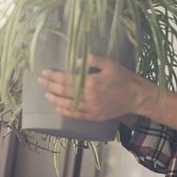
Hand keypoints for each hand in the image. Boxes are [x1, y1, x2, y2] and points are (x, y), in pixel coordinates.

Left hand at [38, 54, 154, 120]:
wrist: (136, 96)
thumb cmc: (123, 77)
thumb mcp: (109, 63)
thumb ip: (91, 60)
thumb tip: (74, 62)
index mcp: (91, 82)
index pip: (67, 79)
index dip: (54, 76)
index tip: (45, 72)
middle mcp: (89, 96)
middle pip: (64, 91)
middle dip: (50, 85)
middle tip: (41, 81)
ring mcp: (91, 108)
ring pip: (67, 105)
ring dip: (55, 99)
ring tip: (46, 94)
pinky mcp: (94, 116)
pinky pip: (76, 115)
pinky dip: (65, 112)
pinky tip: (58, 108)